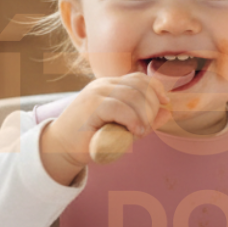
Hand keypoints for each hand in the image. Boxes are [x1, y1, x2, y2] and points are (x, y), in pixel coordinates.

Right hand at [39, 73, 170, 184]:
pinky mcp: (91, 105)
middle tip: (147, 127)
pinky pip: (120, 107)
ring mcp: (96, 93)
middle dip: (151, 106)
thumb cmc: (91, 139)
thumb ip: (144, 119)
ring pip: (132, 96)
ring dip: (143, 115)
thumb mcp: (123, 127)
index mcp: (110, 86)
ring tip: (139, 132)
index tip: (165, 102)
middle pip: (139, 86)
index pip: (139, 78)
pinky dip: (133, 120)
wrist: (60, 148)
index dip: (155, 88)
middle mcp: (103, 85)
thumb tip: (167, 112)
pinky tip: (135, 132)